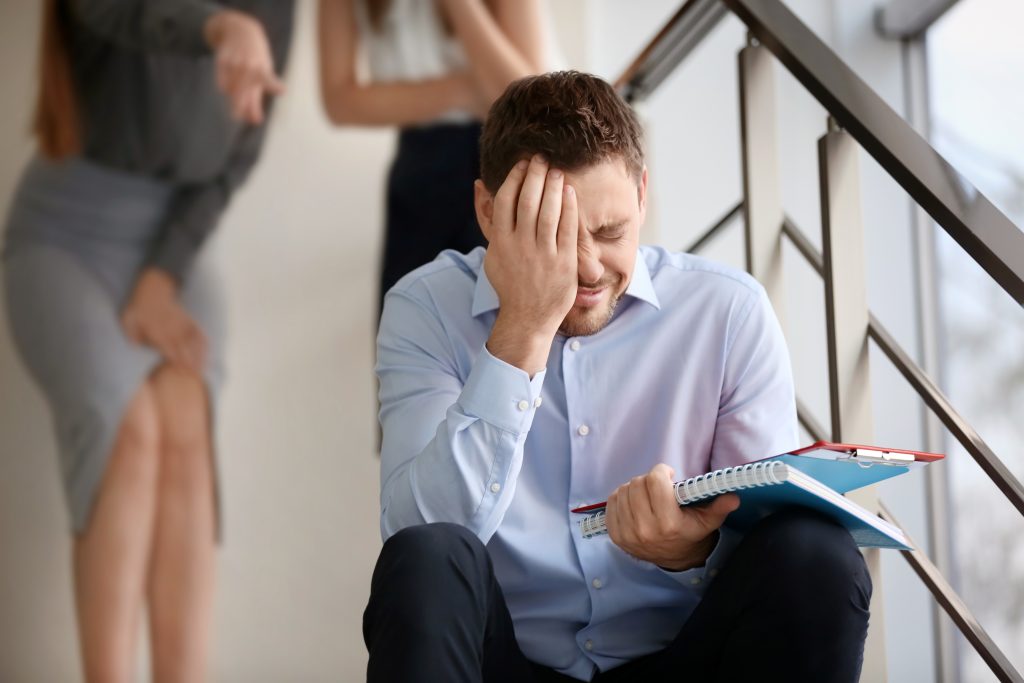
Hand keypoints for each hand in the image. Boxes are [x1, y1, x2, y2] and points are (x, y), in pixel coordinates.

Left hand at [121, 269, 207, 374]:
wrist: (152, 289)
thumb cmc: (138, 309)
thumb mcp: (128, 320)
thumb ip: (132, 335)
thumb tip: (137, 348)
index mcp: (156, 328)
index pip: (168, 346)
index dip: (175, 358)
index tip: (180, 370)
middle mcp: (171, 327)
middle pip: (183, 346)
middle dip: (189, 361)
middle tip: (195, 376)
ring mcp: (182, 323)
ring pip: (193, 342)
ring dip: (199, 356)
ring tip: (202, 370)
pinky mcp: (189, 320)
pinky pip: (200, 333)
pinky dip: (204, 344)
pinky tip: (207, 355)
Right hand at [205, 9, 283, 124]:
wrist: (241, 31)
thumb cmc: (256, 59)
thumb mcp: (261, 76)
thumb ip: (256, 101)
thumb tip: (255, 122)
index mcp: (263, 71)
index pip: (269, 80)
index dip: (275, 85)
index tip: (282, 90)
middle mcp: (250, 66)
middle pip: (243, 92)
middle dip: (240, 106)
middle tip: (236, 117)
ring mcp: (236, 62)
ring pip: (230, 89)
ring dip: (233, 96)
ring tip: (237, 91)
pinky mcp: (222, 60)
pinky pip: (221, 83)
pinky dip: (225, 87)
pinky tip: (229, 84)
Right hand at [476, 155, 578, 373]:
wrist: (528, 318)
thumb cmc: (511, 284)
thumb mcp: (493, 254)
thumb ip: (489, 221)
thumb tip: (479, 186)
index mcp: (501, 242)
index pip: (506, 200)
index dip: (515, 177)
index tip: (524, 163)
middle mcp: (520, 246)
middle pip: (528, 200)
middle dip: (536, 175)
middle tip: (543, 158)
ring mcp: (543, 254)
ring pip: (549, 212)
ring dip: (554, 186)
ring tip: (558, 170)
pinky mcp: (563, 262)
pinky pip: (567, 229)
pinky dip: (569, 208)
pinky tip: (570, 193)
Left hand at [605, 464, 739, 570]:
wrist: (673, 558)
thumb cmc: (690, 532)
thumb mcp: (708, 521)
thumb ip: (719, 507)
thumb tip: (733, 497)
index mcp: (669, 523)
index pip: (655, 481)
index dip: (661, 472)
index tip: (668, 476)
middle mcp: (645, 530)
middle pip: (637, 484)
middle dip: (648, 480)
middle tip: (657, 486)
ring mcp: (628, 534)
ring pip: (623, 491)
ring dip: (634, 488)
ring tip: (646, 495)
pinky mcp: (616, 535)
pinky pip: (612, 502)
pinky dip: (621, 497)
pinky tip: (634, 502)